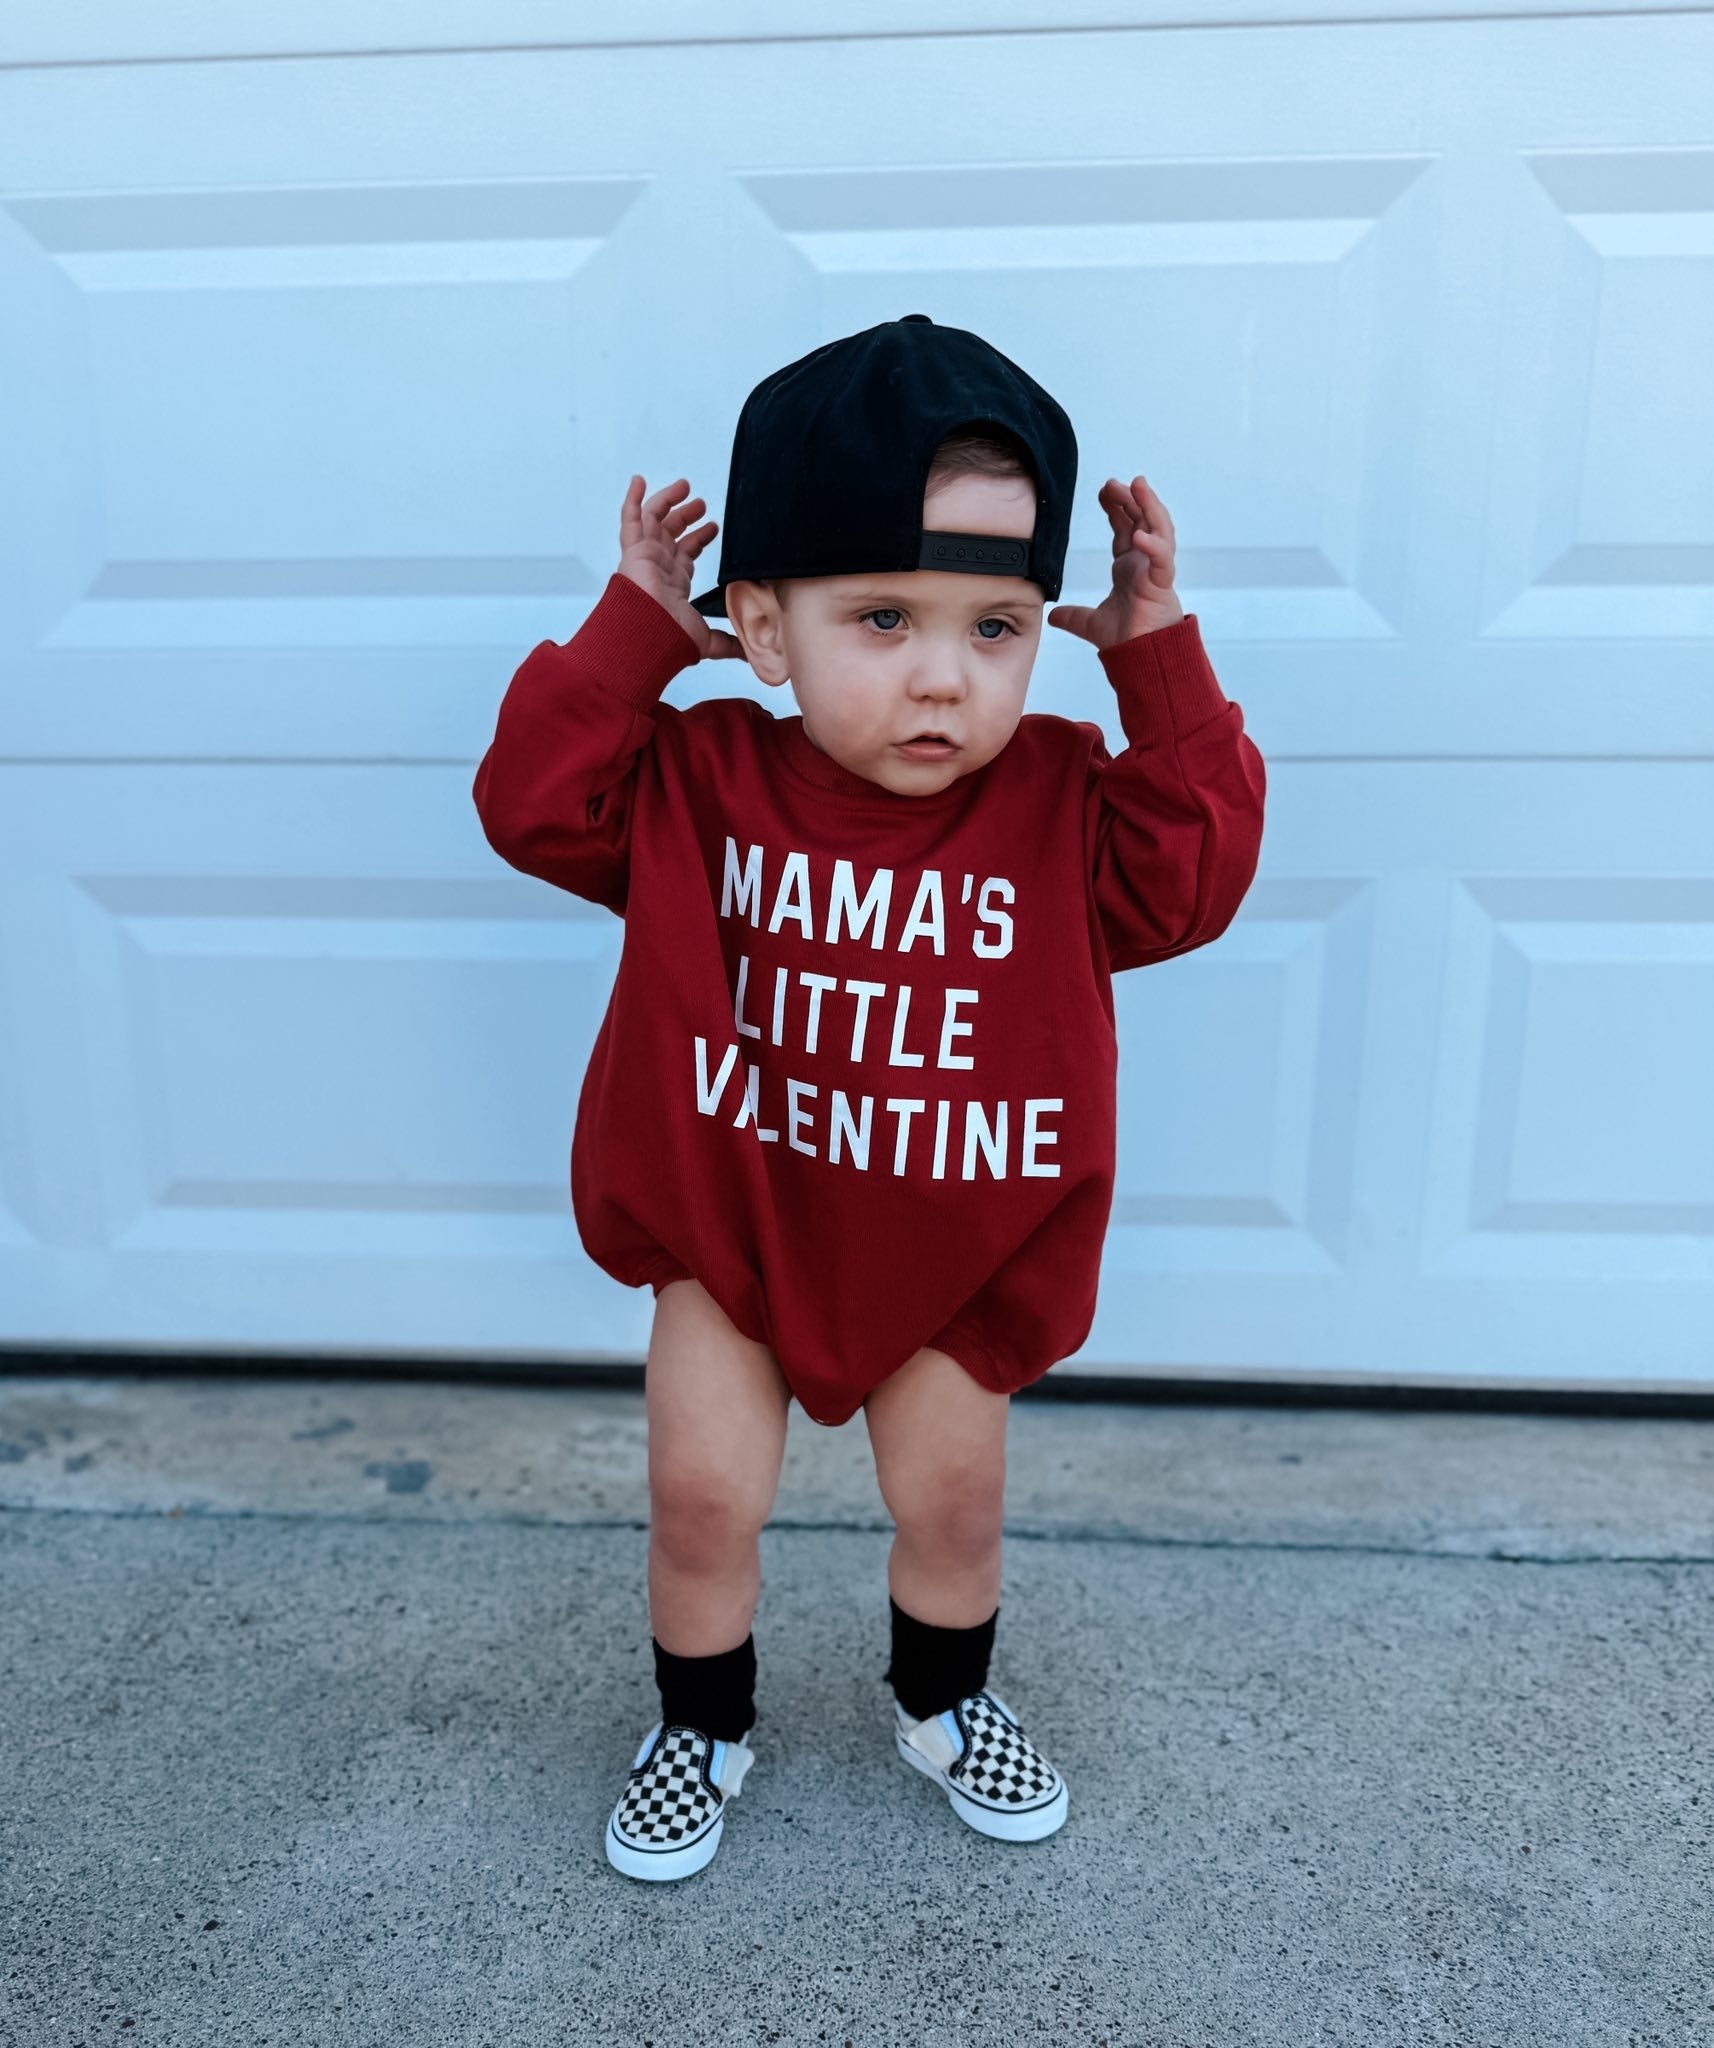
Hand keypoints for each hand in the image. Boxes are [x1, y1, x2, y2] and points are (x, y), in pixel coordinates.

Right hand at [616, 475, 744, 659]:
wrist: (652, 633)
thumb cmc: (674, 637)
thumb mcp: (709, 640)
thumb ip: (729, 644)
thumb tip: (750, 656)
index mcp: (674, 583)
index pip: (687, 554)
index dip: (700, 539)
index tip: (714, 526)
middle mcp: (659, 566)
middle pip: (671, 533)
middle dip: (687, 516)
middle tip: (703, 503)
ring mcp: (644, 556)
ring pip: (654, 520)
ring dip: (668, 501)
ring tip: (685, 486)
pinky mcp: (633, 550)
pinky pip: (629, 518)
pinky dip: (632, 498)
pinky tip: (638, 480)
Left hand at [1047, 474, 1184, 648]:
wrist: (1140, 659)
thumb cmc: (1126, 640)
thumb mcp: (1091, 624)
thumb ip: (1073, 616)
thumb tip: (1052, 616)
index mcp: (1129, 568)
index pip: (1124, 528)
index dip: (1116, 508)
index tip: (1104, 492)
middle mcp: (1144, 564)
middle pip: (1141, 520)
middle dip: (1129, 498)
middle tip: (1113, 483)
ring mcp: (1155, 571)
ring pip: (1159, 529)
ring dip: (1149, 506)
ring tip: (1138, 485)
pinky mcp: (1163, 584)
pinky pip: (1162, 558)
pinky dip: (1154, 545)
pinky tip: (1140, 535)